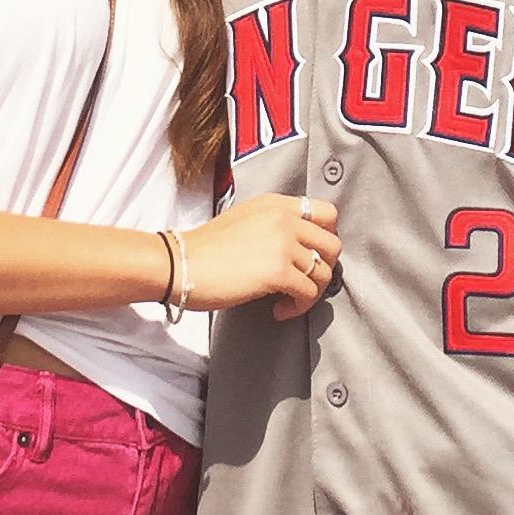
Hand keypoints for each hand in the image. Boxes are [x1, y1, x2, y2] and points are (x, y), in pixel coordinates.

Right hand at [181, 193, 339, 315]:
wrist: (179, 263)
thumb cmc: (205, 249)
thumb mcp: (246, 220)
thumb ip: (274, 226)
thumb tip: (298, 249)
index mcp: (276, 203)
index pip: (327, 213)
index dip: (326, 238)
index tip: (311, 256)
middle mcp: (284, 218)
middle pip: (333, 244)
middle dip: (324, 269)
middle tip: (304, 283)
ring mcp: (283, 243)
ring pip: (324, 273)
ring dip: (310, 293)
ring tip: (288, 301)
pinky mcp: (278, 271)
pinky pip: (308, 293)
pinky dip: (298, 308)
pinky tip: (278, 311)